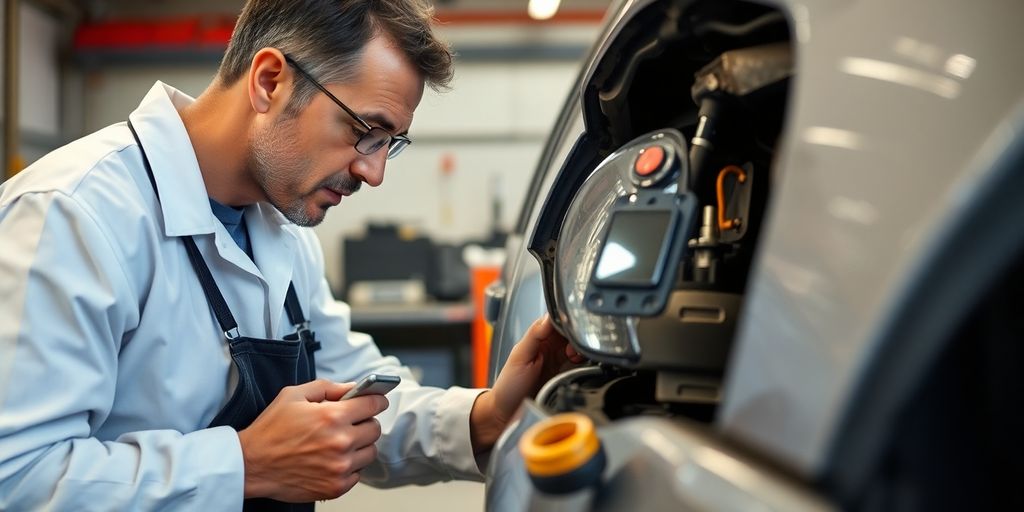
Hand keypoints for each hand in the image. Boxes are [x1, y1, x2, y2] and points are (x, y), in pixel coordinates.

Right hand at [237, 379, 388, 501]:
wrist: (251, 464)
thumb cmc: (270, 430)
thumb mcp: (294, 395)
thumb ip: (328, 388)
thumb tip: (353, 387)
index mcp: (332, 416)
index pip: (373, 404)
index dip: (376, 400)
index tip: (376, 400)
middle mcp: (340, 442)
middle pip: (375, 429)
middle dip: (365, 422)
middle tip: (350, 423)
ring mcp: (339, 467)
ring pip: (370, 452)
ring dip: (359, 446)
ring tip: (339, 442)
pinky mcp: (335, 487)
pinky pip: (358, 474)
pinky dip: (350, 467)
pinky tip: (332, 460)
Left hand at [470, 315, 583, 452]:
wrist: (508, 414)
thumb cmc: (508, 386)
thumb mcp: (519, 356)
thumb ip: (534, 335)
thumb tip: (549, 316)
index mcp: (538, 338)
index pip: (558, 321)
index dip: (567, 324)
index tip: (570, 332)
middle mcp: (550, 348)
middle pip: (572, 333)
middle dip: (577, 338)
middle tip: (573, 350)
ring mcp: (559, 362)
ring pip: (579, 347)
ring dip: (582, 350)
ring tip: (575, 359)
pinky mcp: (566, 376)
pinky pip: (581, 364)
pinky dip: (585, 363)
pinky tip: (581, 367)